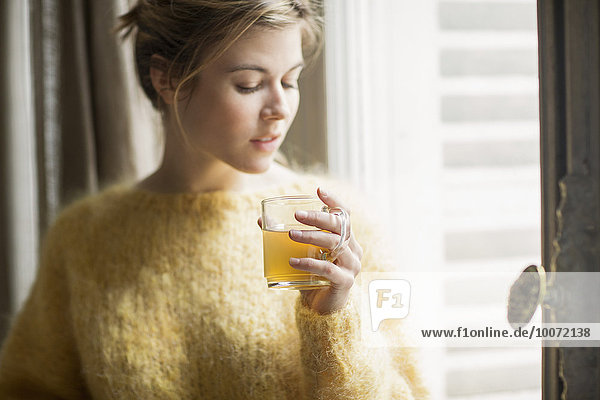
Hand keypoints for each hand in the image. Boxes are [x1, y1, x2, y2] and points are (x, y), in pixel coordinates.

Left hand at [258, 187, 362, 313]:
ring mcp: (351, 266)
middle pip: (340, 226)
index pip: (345, 214)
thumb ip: (288, 238)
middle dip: (318, 217)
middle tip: (297, 215)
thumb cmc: (313, 277)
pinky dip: (310, 263)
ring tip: (291, 234)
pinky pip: (328, 269)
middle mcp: (353, 250)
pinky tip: (293, 261)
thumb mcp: (303, 254)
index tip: (318, 190)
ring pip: (335, 244)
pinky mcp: (345, 282)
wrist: (323, 310)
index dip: (334, 200)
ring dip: (312, 236)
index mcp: (347, 239)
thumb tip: (261, 220)